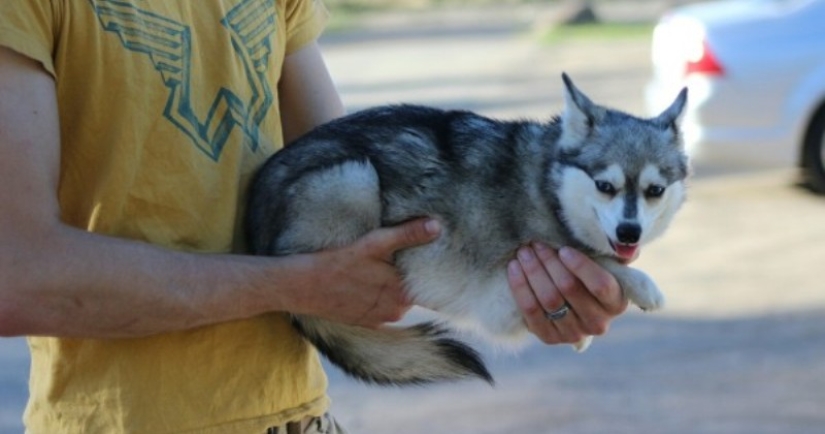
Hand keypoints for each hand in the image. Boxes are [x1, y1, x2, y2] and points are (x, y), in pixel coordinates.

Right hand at [294, 218, 440, 327]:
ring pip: (399, 299)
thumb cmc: (337, 263)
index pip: (432, 285)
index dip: (435, 271)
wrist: (301, 287)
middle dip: (412, 274)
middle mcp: (396, 311)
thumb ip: (408, 236)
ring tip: (385, 265)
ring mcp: (381, 318)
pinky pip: (383, 307)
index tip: (436, 257)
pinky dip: (381, 296)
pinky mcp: (367, 322)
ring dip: (394, 285)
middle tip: (404, 254)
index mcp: (403, 294)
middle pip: (414, 290)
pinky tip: (370, 280)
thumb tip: (437, 227)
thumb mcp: (374, 244)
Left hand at [507, 243, 627, 344]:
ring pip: (548, 299)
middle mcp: (598, 323)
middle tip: (536, 243)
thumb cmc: (588, 275)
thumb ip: (613, 254)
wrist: (570, 304)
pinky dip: (520, 287)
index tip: (563, 248)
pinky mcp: (549, 338)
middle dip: (549, 262)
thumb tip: (627, 246)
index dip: (580, 266)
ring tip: (524, 252)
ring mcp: (573, 333)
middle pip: (569, 289)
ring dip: (533, 272)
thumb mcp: (605, 264)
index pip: (600, 285)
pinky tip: (513, 268)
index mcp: (616, 303)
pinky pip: (531, 311)